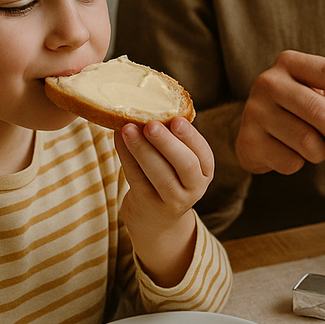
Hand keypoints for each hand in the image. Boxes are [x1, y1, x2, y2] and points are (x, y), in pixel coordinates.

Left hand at [116, 117, 214, 285]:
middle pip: (184, 165)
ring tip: (127, 128)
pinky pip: (137, 178)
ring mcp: (173, 200)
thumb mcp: (180, 163)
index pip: (203, 153)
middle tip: (150, 124)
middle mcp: (194, 188)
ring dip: (142, 149)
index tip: (176, 120)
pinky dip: (126, 156)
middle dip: (167, 143)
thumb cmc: (168, 177)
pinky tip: (119, 139)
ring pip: (160, 174)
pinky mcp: (149, 204)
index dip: (190, 137)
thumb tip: (152, 105)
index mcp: (205, 171)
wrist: (156, 218)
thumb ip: (175, 140)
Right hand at [235, 51, 324, 174]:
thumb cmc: (296, 108)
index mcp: (290, 63)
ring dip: (320, 152)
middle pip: (320, 111)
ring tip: (313, 146)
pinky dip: (298, 164)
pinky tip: (288, 152)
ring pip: (307, 142)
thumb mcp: (317, 93)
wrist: (254, 129)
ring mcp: (256, 112)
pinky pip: (291, 162)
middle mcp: (269, 83)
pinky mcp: (249, 141)